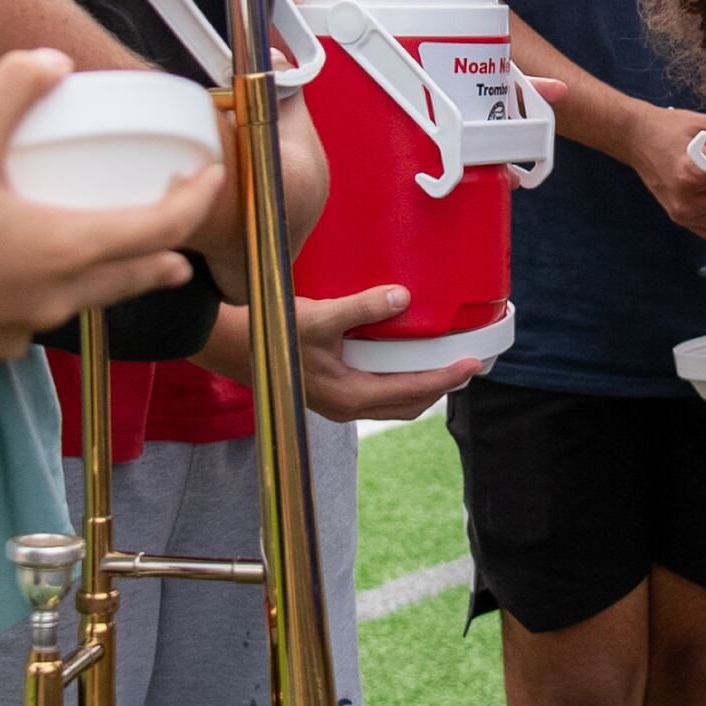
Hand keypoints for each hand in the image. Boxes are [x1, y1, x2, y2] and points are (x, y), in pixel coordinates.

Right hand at [0, 52, 221, 371]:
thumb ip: (10, 91)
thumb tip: (52, 61)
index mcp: (64, 251)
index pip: (160, 230)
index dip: (194, 203)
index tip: (210, 179)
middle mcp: (54, 301)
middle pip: (133, 275)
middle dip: (165, 249)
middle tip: (179, 226)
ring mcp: (19, 333)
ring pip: (84, 301)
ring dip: (109, 274)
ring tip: (114, 252)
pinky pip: (33, 319)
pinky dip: (47, 294)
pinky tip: (22, 277)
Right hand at [291, 284, 486, 423]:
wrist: (232, 346)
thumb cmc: (274, 332)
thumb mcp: (321, 317)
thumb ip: (362, 308)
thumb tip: (402, 297)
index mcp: (349, 396)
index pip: (413, 390)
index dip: (446, 378)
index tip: (473, 364)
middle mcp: (346, 408)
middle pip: (407, 405)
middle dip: (438, 388)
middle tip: (465, 367)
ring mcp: (335, 404)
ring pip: (390, 403)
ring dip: (417, 388)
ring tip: (438, 366)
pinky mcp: (327, 394)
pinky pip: (374, 394)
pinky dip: (395, 382)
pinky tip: (396, 361)